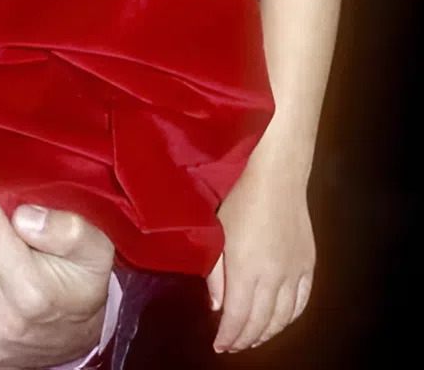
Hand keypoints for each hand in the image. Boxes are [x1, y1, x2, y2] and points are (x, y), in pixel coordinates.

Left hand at [207, 165, 314, 353]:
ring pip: (282, 318)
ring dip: (267, 333)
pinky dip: (289, 319)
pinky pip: (301, 303)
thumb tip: (218, 308)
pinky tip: (279, 322)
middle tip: (233, 346)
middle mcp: (273, 277)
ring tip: (253, 338)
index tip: (219, 345)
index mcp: (246, 269)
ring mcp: (294, 273)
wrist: (276, 178)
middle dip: (245, 339)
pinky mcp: (309, 265)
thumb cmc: (239, 199)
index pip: (237, 317)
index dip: (229, 336)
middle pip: (260, 322)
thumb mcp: (218, 234)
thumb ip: (216, 274)